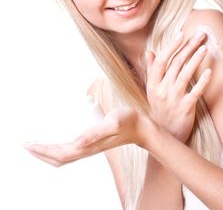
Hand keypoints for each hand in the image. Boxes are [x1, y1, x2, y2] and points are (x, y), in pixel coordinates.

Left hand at [23, 108, 148, 166]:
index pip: (61, 153)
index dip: (44, 150)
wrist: (140, 128)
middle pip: (59, 157)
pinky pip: (70, 151)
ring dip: (47, 153)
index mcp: (89, 146)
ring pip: (63, 156)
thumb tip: (77, 142)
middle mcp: (87, 150)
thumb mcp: (112, 122)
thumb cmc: (128, 122)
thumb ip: (95, 133)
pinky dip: (57, 150)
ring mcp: (89, 148)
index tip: (29, 145)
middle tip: (25, 145)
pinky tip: (55, 144)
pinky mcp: (91, 143)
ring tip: (35, 146)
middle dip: (41, 153)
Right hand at [146, 31, 211, 142]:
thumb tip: (149, 52)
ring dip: (195, 60)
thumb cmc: (159, 108)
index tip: (181, 34)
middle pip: (176, 64)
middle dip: (188, 47)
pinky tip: (209, 72)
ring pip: (184, 75)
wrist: (165, 134)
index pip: (162, 61)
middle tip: (200, 35)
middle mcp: (162, 89)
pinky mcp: (185, 108)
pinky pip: (195, 93)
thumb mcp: (151, 89)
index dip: (171, 47)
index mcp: (153, 83)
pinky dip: (201, 82)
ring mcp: (173, 99)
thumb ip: (152, 70)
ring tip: (205, 48)